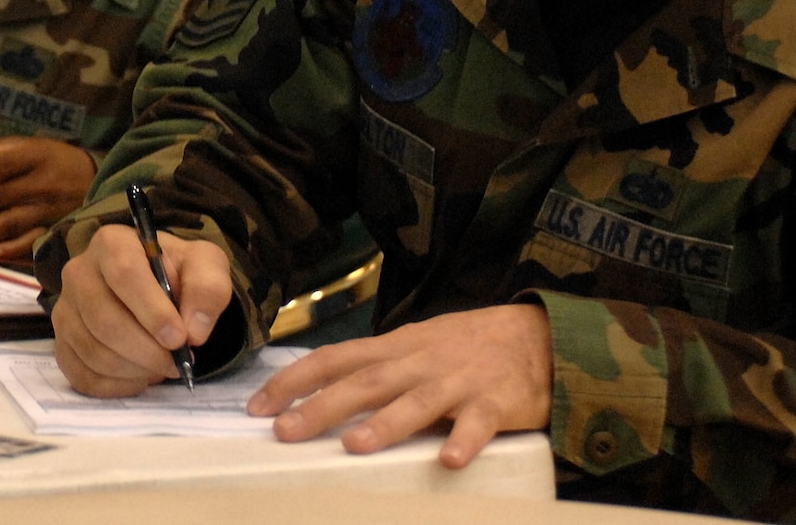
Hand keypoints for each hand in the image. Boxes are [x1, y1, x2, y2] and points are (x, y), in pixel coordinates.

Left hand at [0, 137, 97, 260]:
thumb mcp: (26, 146)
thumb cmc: (54, 160)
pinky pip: (29, 243)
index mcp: (33, 157)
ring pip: (9, 222)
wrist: (99, 180)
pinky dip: (9, 249)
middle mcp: (40, 185)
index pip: (1, 162)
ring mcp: (47, 211)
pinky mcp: (52, 230)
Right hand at [50, 225, 232, 395]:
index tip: (179, 338)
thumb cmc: (178, 273)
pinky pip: (81, 375)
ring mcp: (65, 310)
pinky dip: (116, 386)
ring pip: (93, 352)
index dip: (152, 312)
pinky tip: (139, 377)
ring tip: (161, 366)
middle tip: (177, 362)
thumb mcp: (206, 265)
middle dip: (146, 350)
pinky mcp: (62, 343)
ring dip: (134, 370)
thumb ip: (209, 288)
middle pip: (104, 320)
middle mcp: (79, 272)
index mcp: (112, 243)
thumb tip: (194, 331)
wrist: (158, 289)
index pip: (124, 274)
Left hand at [245, 303, 552, 464]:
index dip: (294, 381)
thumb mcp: (415, 348)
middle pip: (365, 383)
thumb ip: (376, 370)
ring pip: (417, 402)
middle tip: (285, 431)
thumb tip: (321, 395)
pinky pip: (478, 422)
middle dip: (322, 406)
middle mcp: (419, 362)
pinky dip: (464, 439)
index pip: (334, 360)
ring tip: (354, 446)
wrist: (537, 334)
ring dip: (386, 424)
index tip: (258, 406)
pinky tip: (448, 460)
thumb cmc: (466, 346)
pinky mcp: (496, 401)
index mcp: (395, 349)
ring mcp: (457, 381)